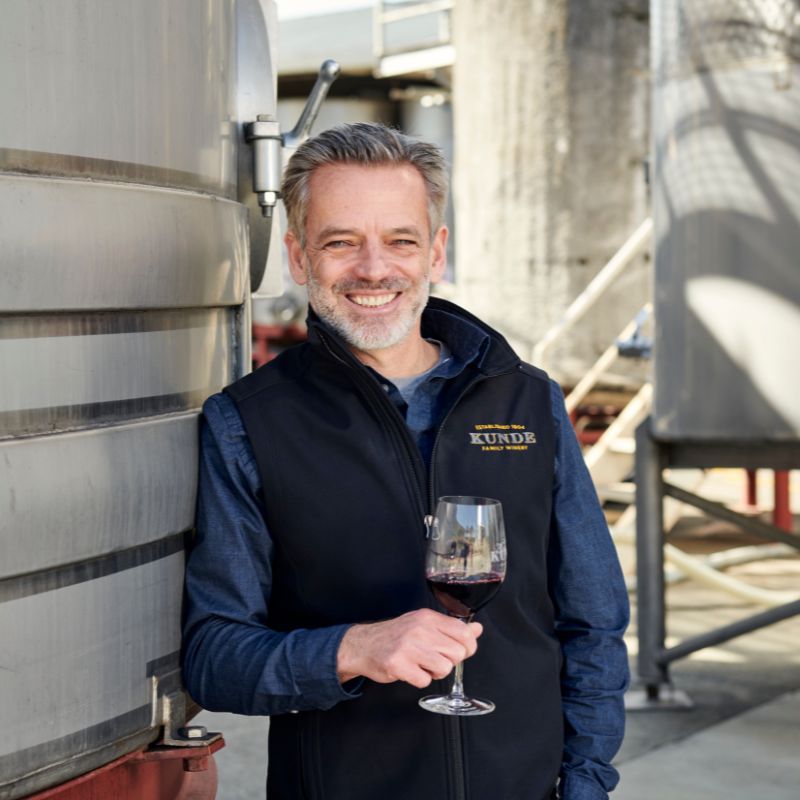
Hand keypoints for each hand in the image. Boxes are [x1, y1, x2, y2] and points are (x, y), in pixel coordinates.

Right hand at [336, 609, 482, 688]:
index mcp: (428, 617)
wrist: (364, 644)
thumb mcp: (424, 624)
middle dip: (448, 661)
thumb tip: (477, 629)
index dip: (468, 647)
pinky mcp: (397, 664)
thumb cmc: (397, 636)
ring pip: (444, 668)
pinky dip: (419, 680)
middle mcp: (419, 629)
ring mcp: (407, 646)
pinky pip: (424, 681)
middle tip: (432, 658)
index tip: (460, 652)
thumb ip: (451, 628)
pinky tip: (410, 671)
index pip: (464, 633)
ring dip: (434, 672)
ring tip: (421, 665)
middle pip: (457, 653)